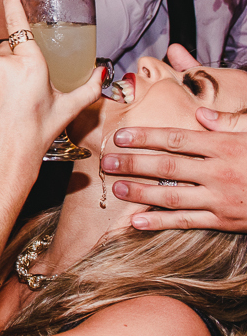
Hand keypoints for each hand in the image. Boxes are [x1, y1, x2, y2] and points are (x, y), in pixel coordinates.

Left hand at [0, 0, 103, 169]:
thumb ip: (88, 87)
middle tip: (24, 89)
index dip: (13, 5)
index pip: (18, 26)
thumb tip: (101, 71)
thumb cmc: (38, 134)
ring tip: (9, 105)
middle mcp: (4, 66)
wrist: (6, 159)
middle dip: (15, 63)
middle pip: (7, 51)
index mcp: (31, 65)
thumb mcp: (68, 109)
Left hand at [103, 108, 246, 232]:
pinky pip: (187, 222)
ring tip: (116, 187)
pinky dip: (160, 223)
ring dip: (141, 192)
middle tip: (106, 161)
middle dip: (133, 163)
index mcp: (225, 146)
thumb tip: (200, 112)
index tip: (121, 136)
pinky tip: (137, 222)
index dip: (146, 137)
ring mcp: (220, 198)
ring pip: (172, 195)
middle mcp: (219, 172)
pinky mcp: (224, 221)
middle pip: (167, 165)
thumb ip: (229, 123)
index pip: (177, 138)